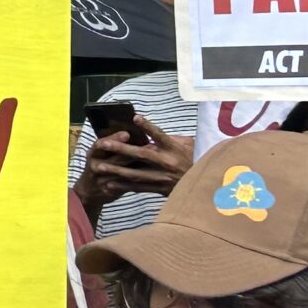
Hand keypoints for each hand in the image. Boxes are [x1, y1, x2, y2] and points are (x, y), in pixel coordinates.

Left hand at [79, 115, 193, 210]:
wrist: (207, 187)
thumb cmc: (194, 161)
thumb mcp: (188, 146)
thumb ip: (171, 137)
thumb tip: (151, 129)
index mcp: (174, 149)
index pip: (160, 135)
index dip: (148, 126)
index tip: (135, 117)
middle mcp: (168, 162)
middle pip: (142, 154)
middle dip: (121, 148)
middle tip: (103, 144)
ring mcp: (163, 177)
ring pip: (137, 173)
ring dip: (117, 170)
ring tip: (100, 166)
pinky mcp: (161, 190)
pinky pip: (139, 188)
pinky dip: (124, 186)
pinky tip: (110, 183)